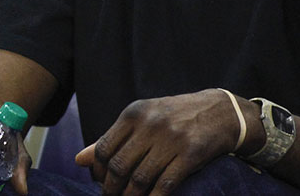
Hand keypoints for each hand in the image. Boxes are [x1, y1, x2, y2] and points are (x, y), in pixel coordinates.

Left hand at [73, 89, 241, 194]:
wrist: (221, 111)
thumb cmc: (174, 117)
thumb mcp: (142, 119)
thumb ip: (112, 139)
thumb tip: (79, 160)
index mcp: (134, 113)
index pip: (104, 148)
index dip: (98, 172)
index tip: (100, 183)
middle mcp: (150, 124)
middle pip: (120, 165)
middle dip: (111, 189)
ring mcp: (171, 138)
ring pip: (140, 178)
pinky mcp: (191, 153)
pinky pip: (166, 184)